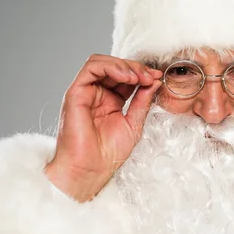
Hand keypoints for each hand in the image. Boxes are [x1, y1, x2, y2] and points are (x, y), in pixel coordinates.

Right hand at [44, 54, 162, 201]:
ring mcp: (85, 92)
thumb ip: (143, 101)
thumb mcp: (134, 124)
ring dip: (124, 65)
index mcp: (110, 101)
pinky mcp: (75, 93)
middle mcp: (96, 94)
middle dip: (136, 67)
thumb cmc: (107, 155)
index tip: (157, 77)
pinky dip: (111, 66)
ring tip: (139, 76)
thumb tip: (154, 81)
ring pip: (102, 63)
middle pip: (115, 67)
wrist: (89, 171)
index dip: (142, 73)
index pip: (125, 77)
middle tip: (151, 75)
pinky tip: (127, 77)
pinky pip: (91, 68)